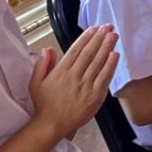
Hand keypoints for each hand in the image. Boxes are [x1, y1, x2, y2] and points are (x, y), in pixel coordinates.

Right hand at [28, 25, 119, 139]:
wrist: (52, 124)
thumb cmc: (44, 105)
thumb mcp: (35, 83)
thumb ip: (42, 64)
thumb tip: (48, 49)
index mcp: (60, 72)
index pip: (75, 50)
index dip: (86, 38)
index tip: (93, 29)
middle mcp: (74, 76)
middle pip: (89, 53)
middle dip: (99, 38)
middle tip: (107, 27)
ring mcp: (86, 86)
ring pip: (98, 62)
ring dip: (107, 47)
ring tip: (113, 35)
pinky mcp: (95, 96)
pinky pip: (104, 77)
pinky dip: (110, 65)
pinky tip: (115, 55)